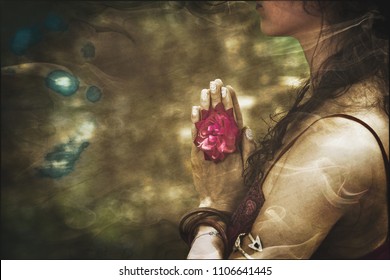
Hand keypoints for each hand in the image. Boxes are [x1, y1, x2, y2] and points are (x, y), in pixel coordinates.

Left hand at [191, 78, 255, 212]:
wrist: (217, 204)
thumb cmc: (237, 188)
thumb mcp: (250, 170)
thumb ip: (248, 149)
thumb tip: (247, 128)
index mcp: (234, 146)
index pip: (232, 119)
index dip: (230, 103)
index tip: (228, 88)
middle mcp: (220, 144)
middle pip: (218, 117)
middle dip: (217, 98)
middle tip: (215, 81)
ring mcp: (207, 149)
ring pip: (206, 123)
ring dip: (205, 105)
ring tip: (205, 89)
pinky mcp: (197, 155)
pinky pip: (195, 135)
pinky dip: (195, 122)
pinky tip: (195, 109)